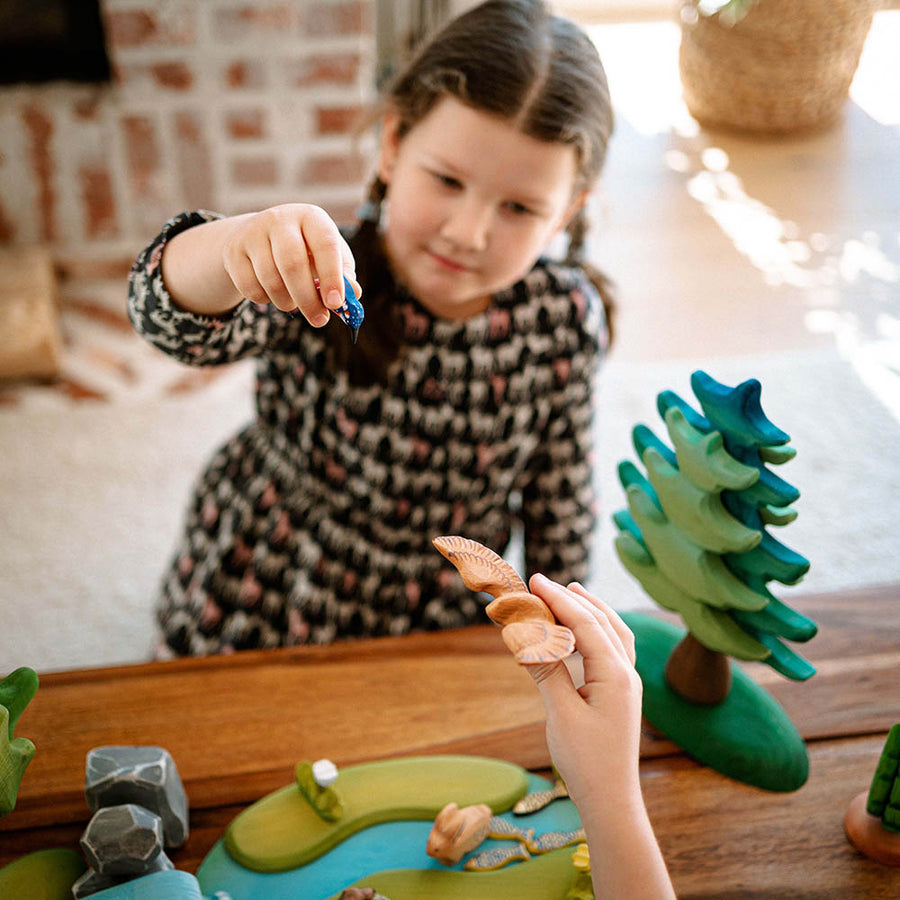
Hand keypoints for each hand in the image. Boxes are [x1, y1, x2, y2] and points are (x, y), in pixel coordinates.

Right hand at [222, 204, 359, 326]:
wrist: (261, 236)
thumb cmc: (307, 249)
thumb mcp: (329, 256)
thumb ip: (343, 275)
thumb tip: (354, 294)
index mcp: (311, 217)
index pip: (325, 245)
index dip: (332, 276)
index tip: (336, 303)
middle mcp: (280, 219)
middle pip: (292, 264)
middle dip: (308, 299)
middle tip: (319, 320)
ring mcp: (253, 233)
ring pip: (271, 280)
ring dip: (287, 302)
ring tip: (295, 303)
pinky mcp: (234, 251)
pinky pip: (250, 288)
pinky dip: (266, 300)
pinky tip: (273, 293)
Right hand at [526, 574, 642, 808]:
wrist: (611, 801)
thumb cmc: (586, 762)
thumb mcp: (561, 713)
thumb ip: (546, 670)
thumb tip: (527, 635)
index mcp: (616, 674)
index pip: (585, 623)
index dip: (558, 599)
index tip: (534, 581)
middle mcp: (627, 673)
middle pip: (603, 621)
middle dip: (574, 598)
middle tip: (543, 583)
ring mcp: (627, 684)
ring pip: (614, 633)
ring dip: (591, 610)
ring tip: (570, 593)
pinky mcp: (620, 694)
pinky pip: (613, 650)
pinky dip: (596, 631)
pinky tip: (580, 633)